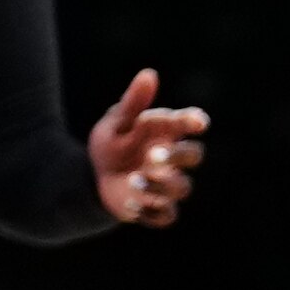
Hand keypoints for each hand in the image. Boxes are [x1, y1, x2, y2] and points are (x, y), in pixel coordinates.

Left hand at [89, 67, 207, 225]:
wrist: (94, 175)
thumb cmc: (114, 142)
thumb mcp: (118, 120)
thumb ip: (134, 102)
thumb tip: (149, 74)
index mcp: (166, 134)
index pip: (188, 125)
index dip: (194, 122)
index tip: (196, 120)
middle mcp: (172, 159)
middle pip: (193, 157)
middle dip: (178, 156)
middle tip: (152, 155)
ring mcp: (166, 184)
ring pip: (180, 188)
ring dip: (160, 185)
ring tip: (133, 179)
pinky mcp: (155, 208)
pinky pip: (165, 216)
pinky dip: (151, 212)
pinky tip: (131, 204)